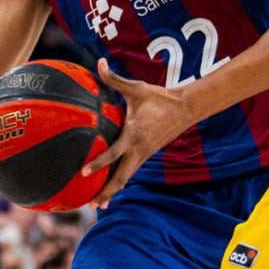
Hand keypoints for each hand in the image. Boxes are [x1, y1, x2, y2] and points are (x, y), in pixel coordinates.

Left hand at [79, 61, 196, 208]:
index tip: (83, 172)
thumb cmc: (158, 97)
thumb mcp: (136, 88)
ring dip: (112, 192)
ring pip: (126, 178)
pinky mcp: (147, 155)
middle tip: (89, 205)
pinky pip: (131, 172)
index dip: (98, 163)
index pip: (113, 153)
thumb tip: (99, 62)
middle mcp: (138, 150)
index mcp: (133, 135)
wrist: (185, 108)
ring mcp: (144, 155)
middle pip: (120, 177)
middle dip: (105, 192)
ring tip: (97, 205)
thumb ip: (114, 79)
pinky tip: (111, 190)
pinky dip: (120, 182)